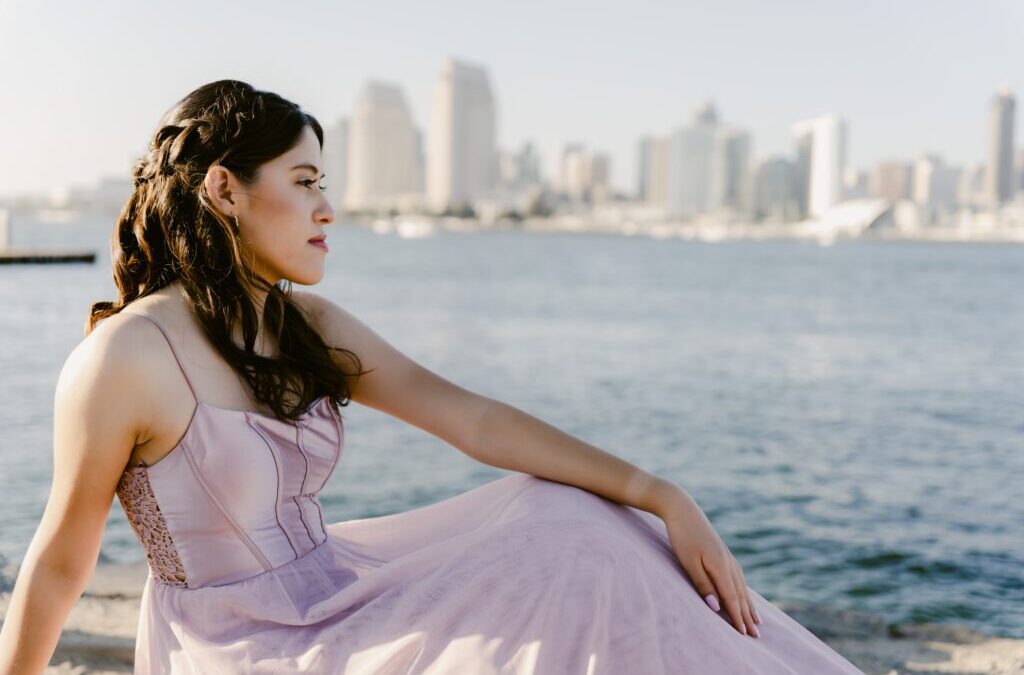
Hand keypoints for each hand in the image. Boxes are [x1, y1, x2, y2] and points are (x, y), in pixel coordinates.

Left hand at [657, 487, 761, 637]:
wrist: (682, 509)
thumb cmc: (682, 537)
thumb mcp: (688, 563)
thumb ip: (703, 585)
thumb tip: (717, 608)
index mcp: (721, 566)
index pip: (732, 598)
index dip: (738, 617)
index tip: (744, 635)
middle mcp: (729, 563)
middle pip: (740, 594)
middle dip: (748, 616)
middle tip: (757, 636)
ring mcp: (728, 557)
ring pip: (741, 586)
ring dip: (749, 605)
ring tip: (757, 621)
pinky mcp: (723, 553)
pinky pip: (738, 578)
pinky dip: (743, 591)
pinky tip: (744, 595)